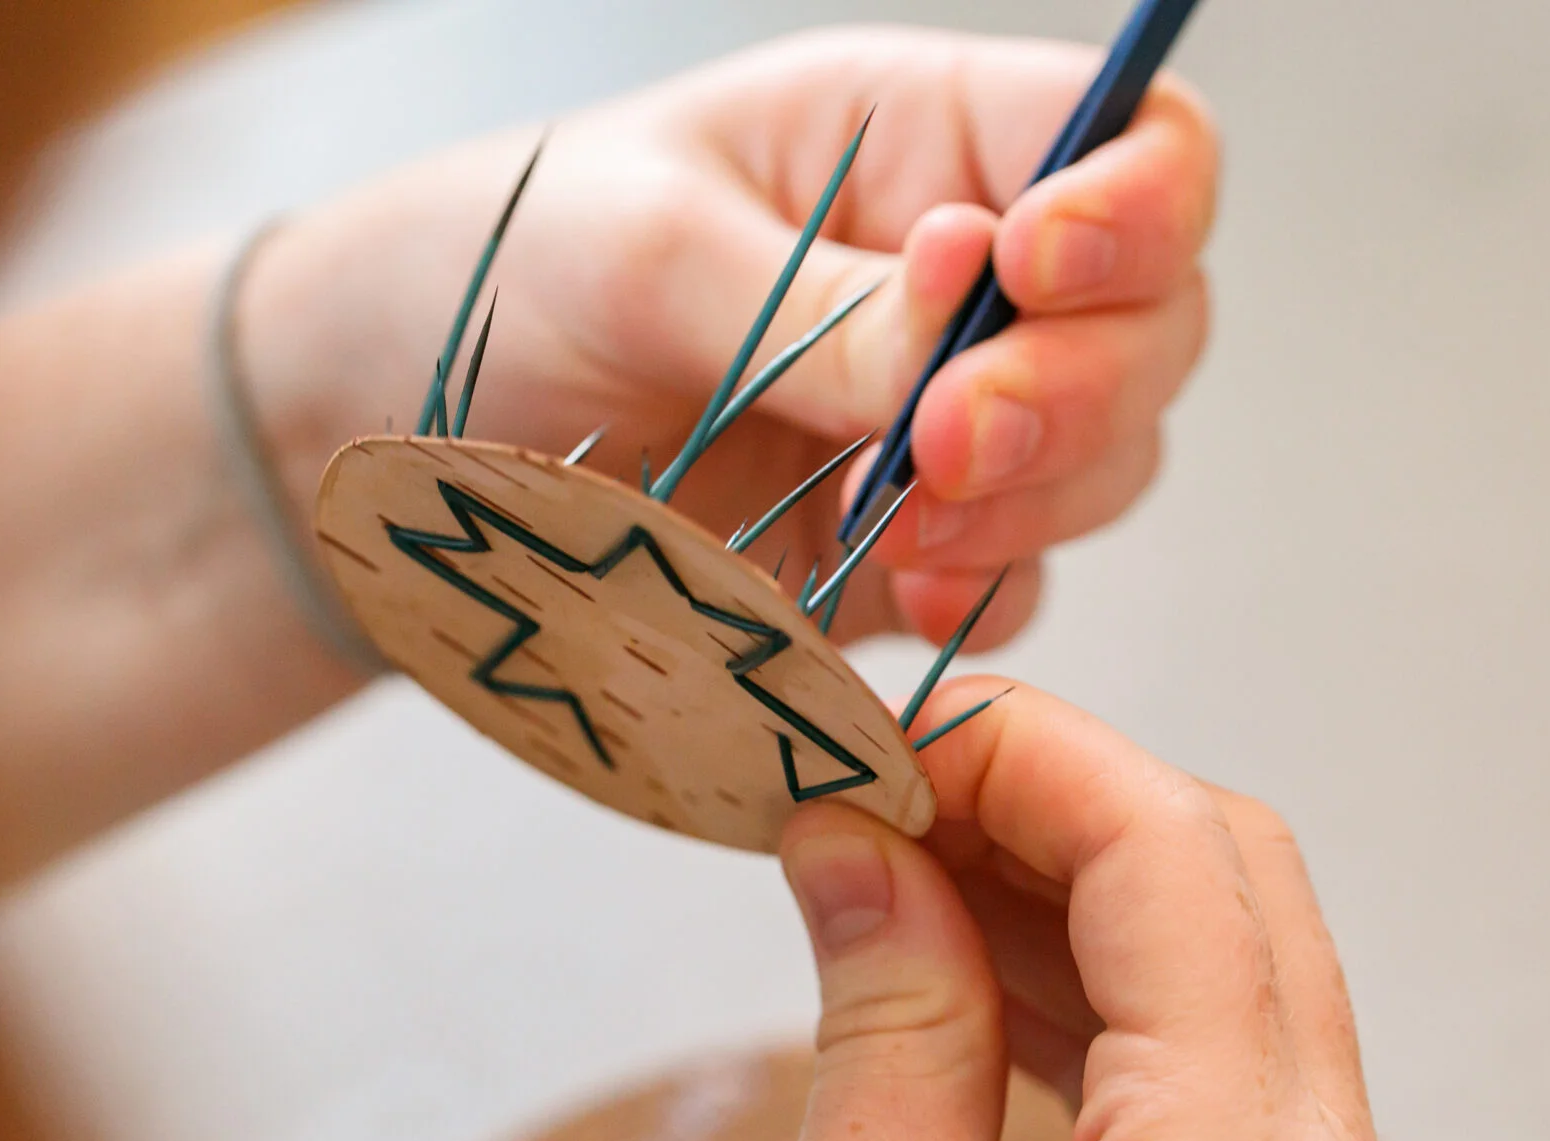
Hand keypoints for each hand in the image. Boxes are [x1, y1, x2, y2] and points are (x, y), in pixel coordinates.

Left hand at [247, 26, 1214, 646]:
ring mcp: (938, 423)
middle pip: (1148, 322)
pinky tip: (913, 588)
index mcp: (920, 143)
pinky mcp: (898, 545)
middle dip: (1078, 385)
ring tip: (906, 517)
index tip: (1032, 268)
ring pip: (1102, 461)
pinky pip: (1007, 577)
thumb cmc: (511, 266)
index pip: (1127, 148)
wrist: (401, 421)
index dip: (1133, 207)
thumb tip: (967, 338)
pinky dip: (985, 588)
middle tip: (951, 434)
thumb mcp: (648, 249)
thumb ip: (821, 304)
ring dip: (1038, 498)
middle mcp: (960, 282)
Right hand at [748, 679, 1416, 1140]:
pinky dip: (1086, 980)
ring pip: (1217, 952)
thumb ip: (883, 1032)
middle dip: (1044, 795)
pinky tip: (962, 967)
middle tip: (887, 792)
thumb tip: (857, 851)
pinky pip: (1202, 1055)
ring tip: (900, 867)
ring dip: (1060, 882)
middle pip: (1220, 871)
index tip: (887, 736)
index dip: (1019, 747)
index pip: (1164, 845)